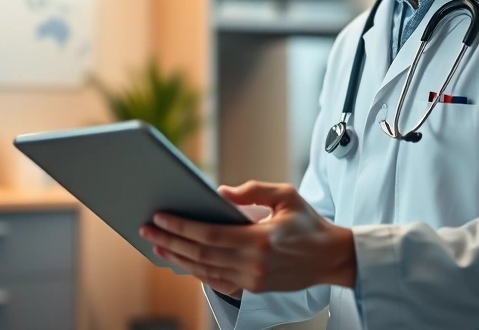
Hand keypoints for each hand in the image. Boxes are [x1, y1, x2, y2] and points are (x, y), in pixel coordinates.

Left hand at [139, 181, 355, 295]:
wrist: (331, 258)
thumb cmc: (309, 224)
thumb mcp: (286, 195)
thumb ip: (253, 191)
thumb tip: (220, 193)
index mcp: (260, 240)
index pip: (209, 234)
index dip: (181, 226)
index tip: (160, 216)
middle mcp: (253, 264)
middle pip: (200, 253)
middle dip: (170, 241)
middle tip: (147, 228)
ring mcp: (252, 280)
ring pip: (204, 270)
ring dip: (177, 257)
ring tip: (157, 245)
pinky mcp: (253, 288)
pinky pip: (216, 282)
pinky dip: (196, 271)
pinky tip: (182, 260)